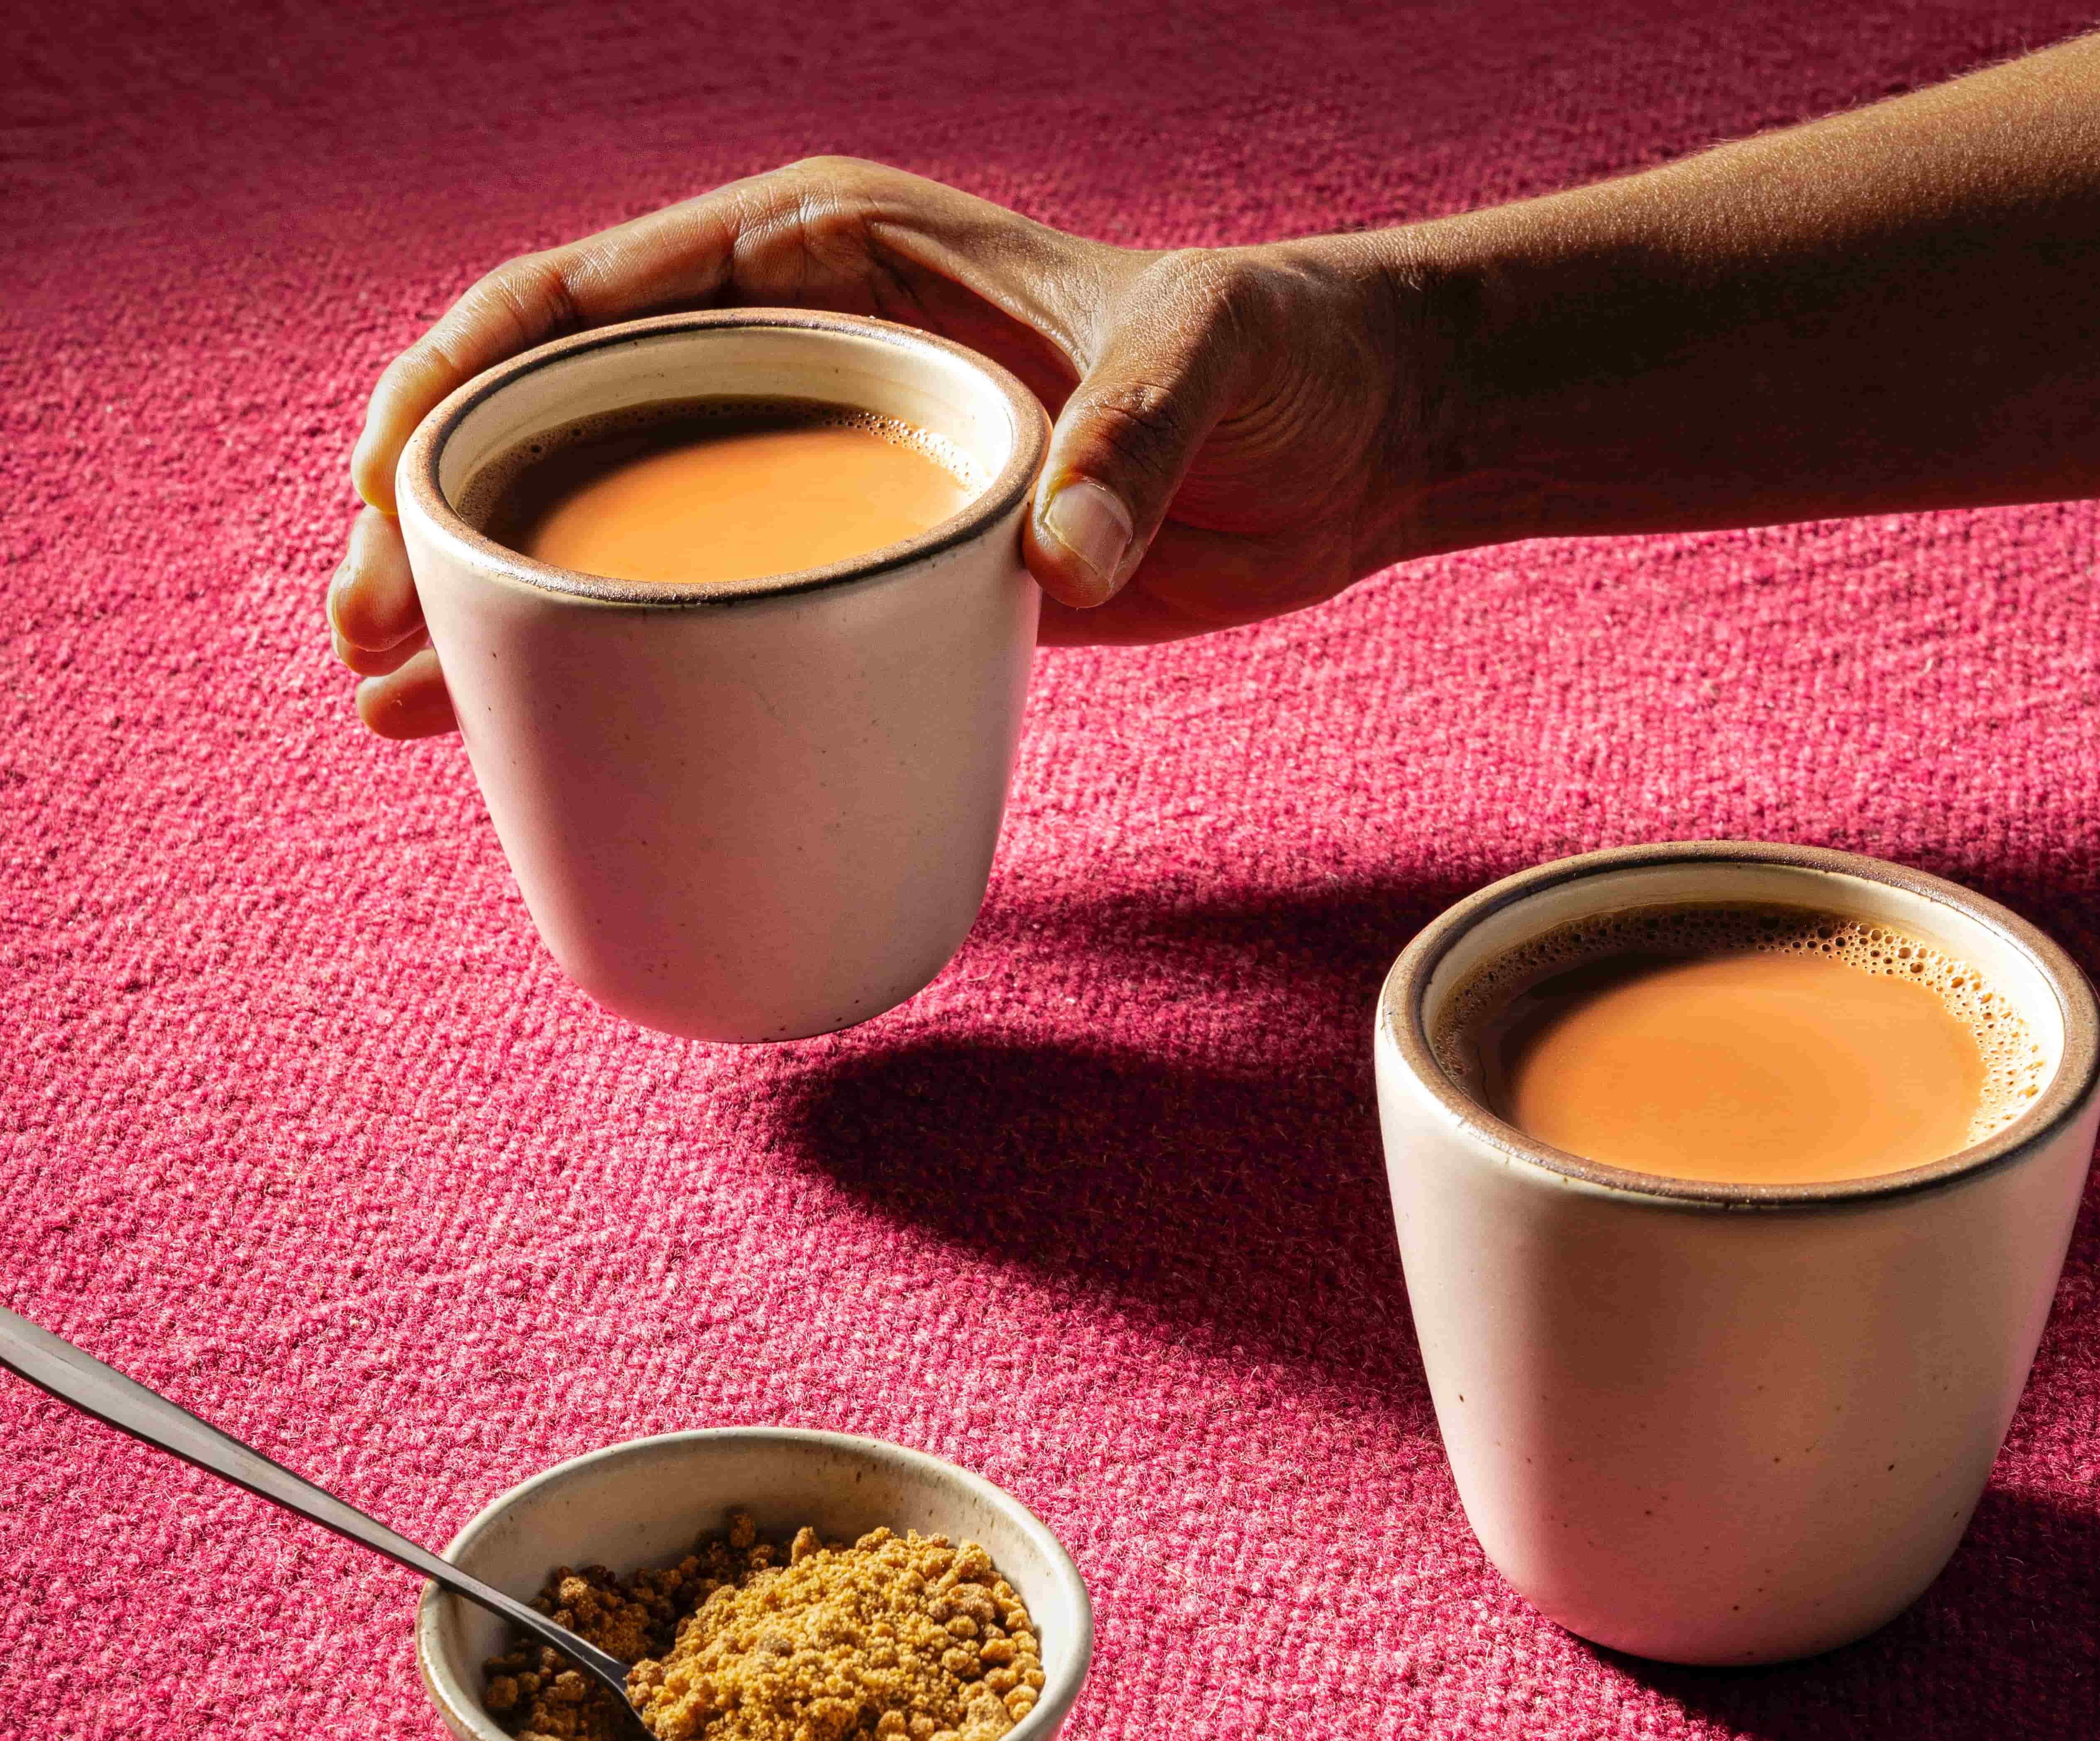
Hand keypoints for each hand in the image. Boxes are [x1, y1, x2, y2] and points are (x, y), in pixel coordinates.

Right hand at [327, 159, 1414, 736]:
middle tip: (364, 637)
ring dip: (501, 608)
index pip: (593, 298)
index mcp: (832, 256)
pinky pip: (719, 606)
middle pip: (568, 425)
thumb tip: (1058, 566)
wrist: (1346, 442)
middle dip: (445, 520)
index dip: (462, 380)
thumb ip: (1129, 449)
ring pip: (619, 528)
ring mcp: (831, 464)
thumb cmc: (1275, 363)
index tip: (380, 479)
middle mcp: (805, 350)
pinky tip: (542, 736)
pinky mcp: (877, 561)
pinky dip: (629, 666)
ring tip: (396, 703)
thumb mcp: (1206, 370)